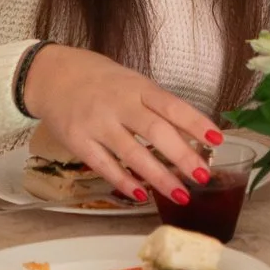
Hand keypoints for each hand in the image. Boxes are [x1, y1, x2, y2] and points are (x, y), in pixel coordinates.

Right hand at [20, 44, 221, 203]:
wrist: (52, 75)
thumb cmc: (101, 81)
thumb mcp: (133, 84)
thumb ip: (158, 108)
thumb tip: (193, 135)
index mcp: (138, 88)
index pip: (172, 106)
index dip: (196, 122)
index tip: (217, 139)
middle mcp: (119, 104)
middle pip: (155, 131)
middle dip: (182, 156)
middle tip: (203, 176)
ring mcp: (97, 124)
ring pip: (132, 153)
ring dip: (159, 176)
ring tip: (181, 194)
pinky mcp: (78, 141)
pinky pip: (104, 165)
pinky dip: (124, 181)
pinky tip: (141, 195)